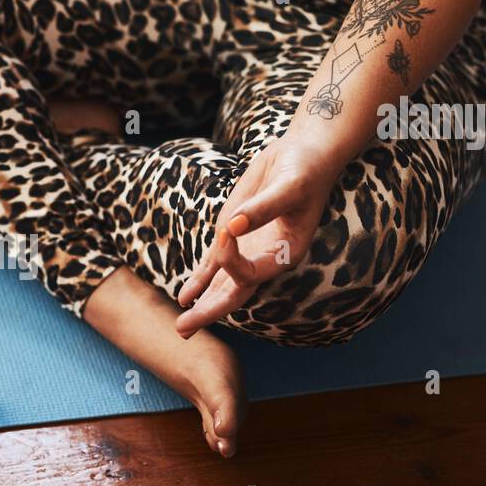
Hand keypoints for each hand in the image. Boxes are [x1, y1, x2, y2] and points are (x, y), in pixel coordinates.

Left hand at [175, 135, 342, 336]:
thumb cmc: (303, 171)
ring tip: (182, 328)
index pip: (250, 273)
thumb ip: (263, 208)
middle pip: (235, 294)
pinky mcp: (232, 236)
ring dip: (202, 305)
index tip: (227, 227)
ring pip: (222, 286)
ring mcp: (247, 250)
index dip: (230, 258)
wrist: (303, 155)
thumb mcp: (288, 186)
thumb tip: (232, 226)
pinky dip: (200, 281)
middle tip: (183, 330)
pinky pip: (214, 266)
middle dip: (208, 312)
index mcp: (285, 254)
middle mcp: (265, 259)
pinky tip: (184, 297)